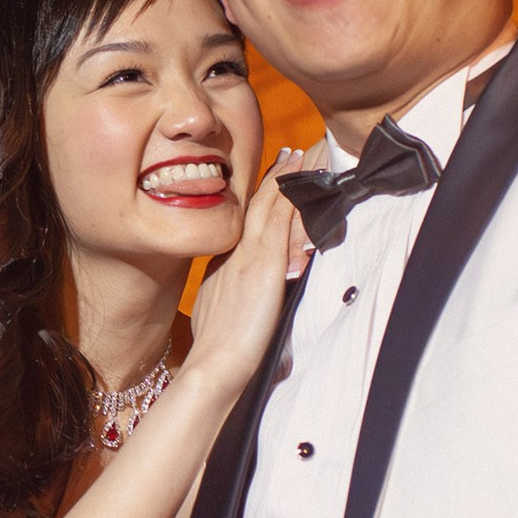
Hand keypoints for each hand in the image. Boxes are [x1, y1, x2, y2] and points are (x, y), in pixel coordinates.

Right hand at [185, 148, 307, 392]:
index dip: (261, 200)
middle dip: (276, 178)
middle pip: (256, 206)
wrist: (214, 365)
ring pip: (268, 204)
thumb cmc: (220, 356)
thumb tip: (254, 312)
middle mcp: (233, 255)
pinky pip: (278, 216)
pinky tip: (302, 174)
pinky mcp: (262, 261)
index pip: (246, 225)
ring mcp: (245, 255)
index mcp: (223, 268)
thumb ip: (240, 309)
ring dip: (287, 176)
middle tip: (293, 152)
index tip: (274, 180)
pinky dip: (290, 191)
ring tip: (304, 152)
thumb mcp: (224, 323)